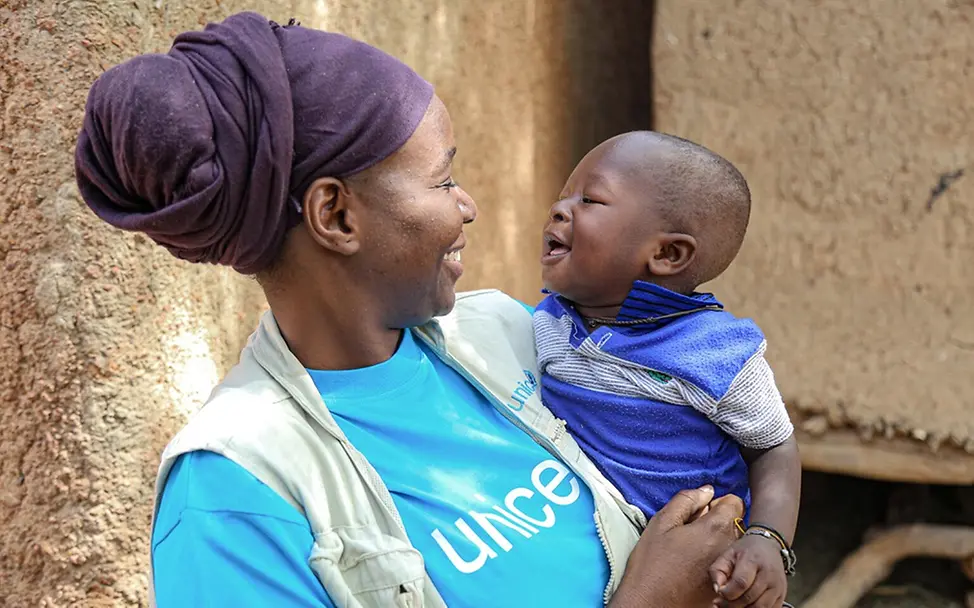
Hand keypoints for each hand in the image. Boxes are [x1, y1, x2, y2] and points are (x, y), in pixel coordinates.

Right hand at [610, 487, 744, 607]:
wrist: (651, 603)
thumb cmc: (652, 563)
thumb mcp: (662, 522)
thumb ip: (686, 500)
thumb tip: (706, 491)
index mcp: (715, 528)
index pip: (735, 502)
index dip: (716, 503)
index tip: (700, 513)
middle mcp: (729, 548)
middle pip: (735, 523)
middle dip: (717, 523)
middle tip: (691, 534)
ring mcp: (729, 568)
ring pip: (732, 543)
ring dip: (717, 542)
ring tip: (692, 553)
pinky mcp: (725, 584)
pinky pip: (728, 564)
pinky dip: (715, 561)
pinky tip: (694, 569)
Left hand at [709, 534, 787, 606]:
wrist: (768, 546)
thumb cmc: (745, 551)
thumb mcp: (727, 554)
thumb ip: (717, 570)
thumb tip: (717, 589)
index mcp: (753, 560)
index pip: (741, 582)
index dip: (727, 593)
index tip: (719, 593)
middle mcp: (769, 574)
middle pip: (749, 598)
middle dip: (732, 604)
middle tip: (721, 603)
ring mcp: (778, 586)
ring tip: (733, 604)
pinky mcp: (782, 595)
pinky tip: (745, 605)